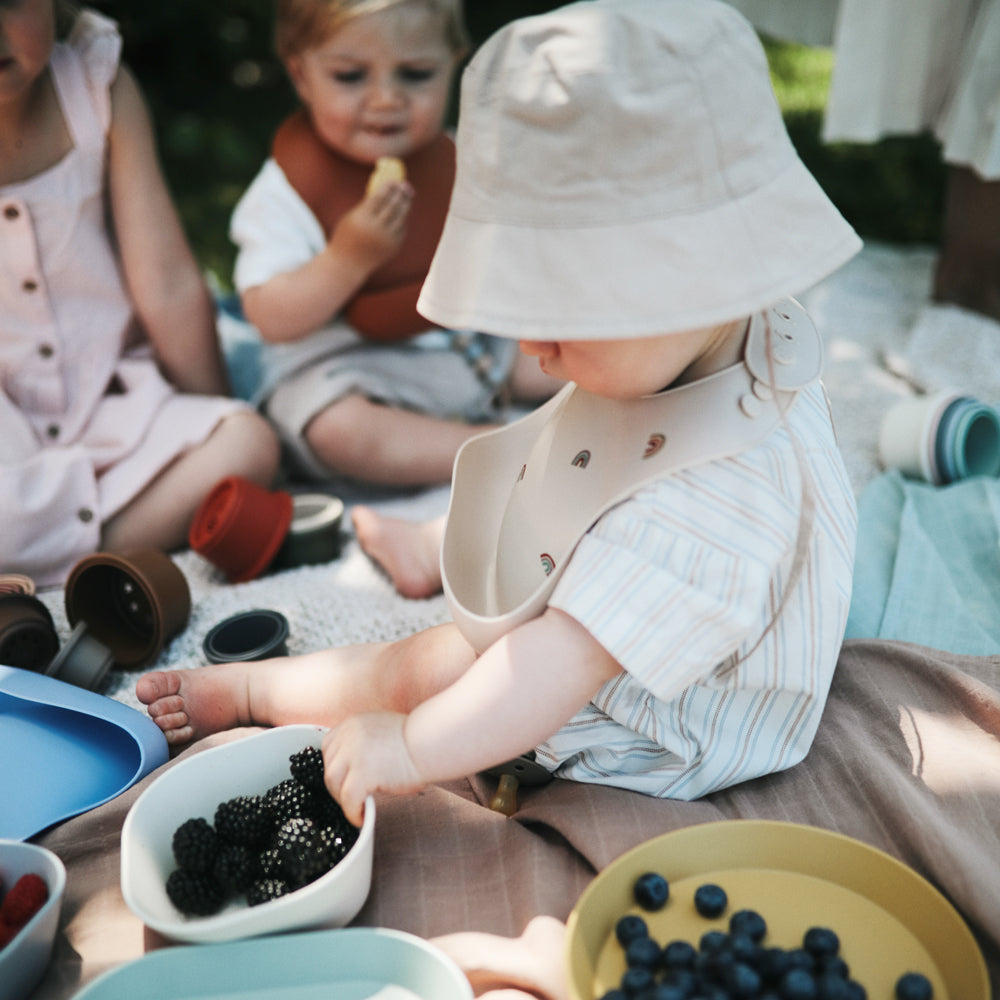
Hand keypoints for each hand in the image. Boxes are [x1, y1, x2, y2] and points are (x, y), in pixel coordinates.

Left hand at [321, 711, 423, 826]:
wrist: (431, 742)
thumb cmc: (416, 740)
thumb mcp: (382, 730)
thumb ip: (364, 742)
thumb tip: (355, 767)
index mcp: (354, 723)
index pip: (329, 747)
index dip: (335, 766)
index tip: (343, 779)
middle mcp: (349, 735)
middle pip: (329, 766)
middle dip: (338, 785)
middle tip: (352, 798)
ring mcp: (354, 753)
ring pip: (334, 784)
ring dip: (343, 799)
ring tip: (358, 808)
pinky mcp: (362, 773)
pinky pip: (348, 799)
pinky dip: (353, 812)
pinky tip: (362, 817)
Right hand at [330, 182, 412, 273]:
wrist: (348, 264)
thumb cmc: (347, 237)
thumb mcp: (351, 218)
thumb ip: (366, 206)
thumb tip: (384, 190)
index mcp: (362, 219)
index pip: (379, 198)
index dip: (387, 187)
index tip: (392, 181)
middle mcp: (376, 229)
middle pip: (393, 206)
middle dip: (400, 194)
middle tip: (405, 185)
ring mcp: (386, 240)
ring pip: (401, 218)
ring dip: (406, 204)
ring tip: (407, 195)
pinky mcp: (393, 247)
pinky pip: (401, 230)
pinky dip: (403, 219)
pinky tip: (403, 212)